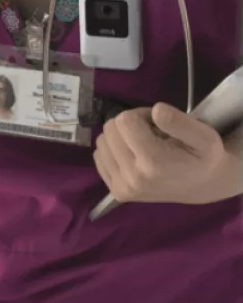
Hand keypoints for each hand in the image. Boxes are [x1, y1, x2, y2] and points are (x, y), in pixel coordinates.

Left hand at [93, 103, 239, 204]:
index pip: (124, 120)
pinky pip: (99, 157)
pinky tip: (134, 156)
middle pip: (110, 129)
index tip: (157, 125)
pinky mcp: (117, 192)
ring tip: (144, 146)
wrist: (202, 185)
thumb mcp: (204, 135)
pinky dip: (113, 151)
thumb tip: (155, 110)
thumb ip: (180, 122)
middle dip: (129, 125)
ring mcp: (123, 188)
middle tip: (152, 135)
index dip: (141, 115)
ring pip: (102, 141)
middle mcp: (134, 178)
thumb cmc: (203, 156)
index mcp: (154, 162)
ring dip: (121, 138)